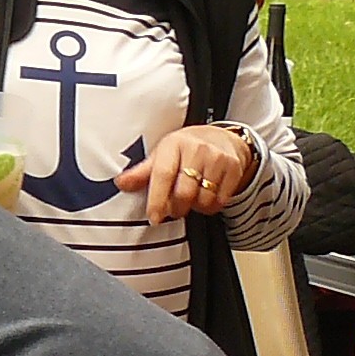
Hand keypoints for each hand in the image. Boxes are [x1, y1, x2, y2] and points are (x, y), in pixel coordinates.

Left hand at [117, 125, 253, 222]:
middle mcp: (197, 149)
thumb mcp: (162, 155)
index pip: (163, 175)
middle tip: (173, 208)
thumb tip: (120, 183)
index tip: (154, 218)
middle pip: (184, 193)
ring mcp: (217, 158)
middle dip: (176, 208)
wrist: (221, 138)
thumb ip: (141, 173)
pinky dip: (210, 206)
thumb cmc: (186, 148)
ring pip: (203, 200)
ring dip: (194, 208)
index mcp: (174, 144)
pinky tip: (205, 196)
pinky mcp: (233, 168)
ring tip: (191, 198)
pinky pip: (220, 201)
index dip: (157, 200)